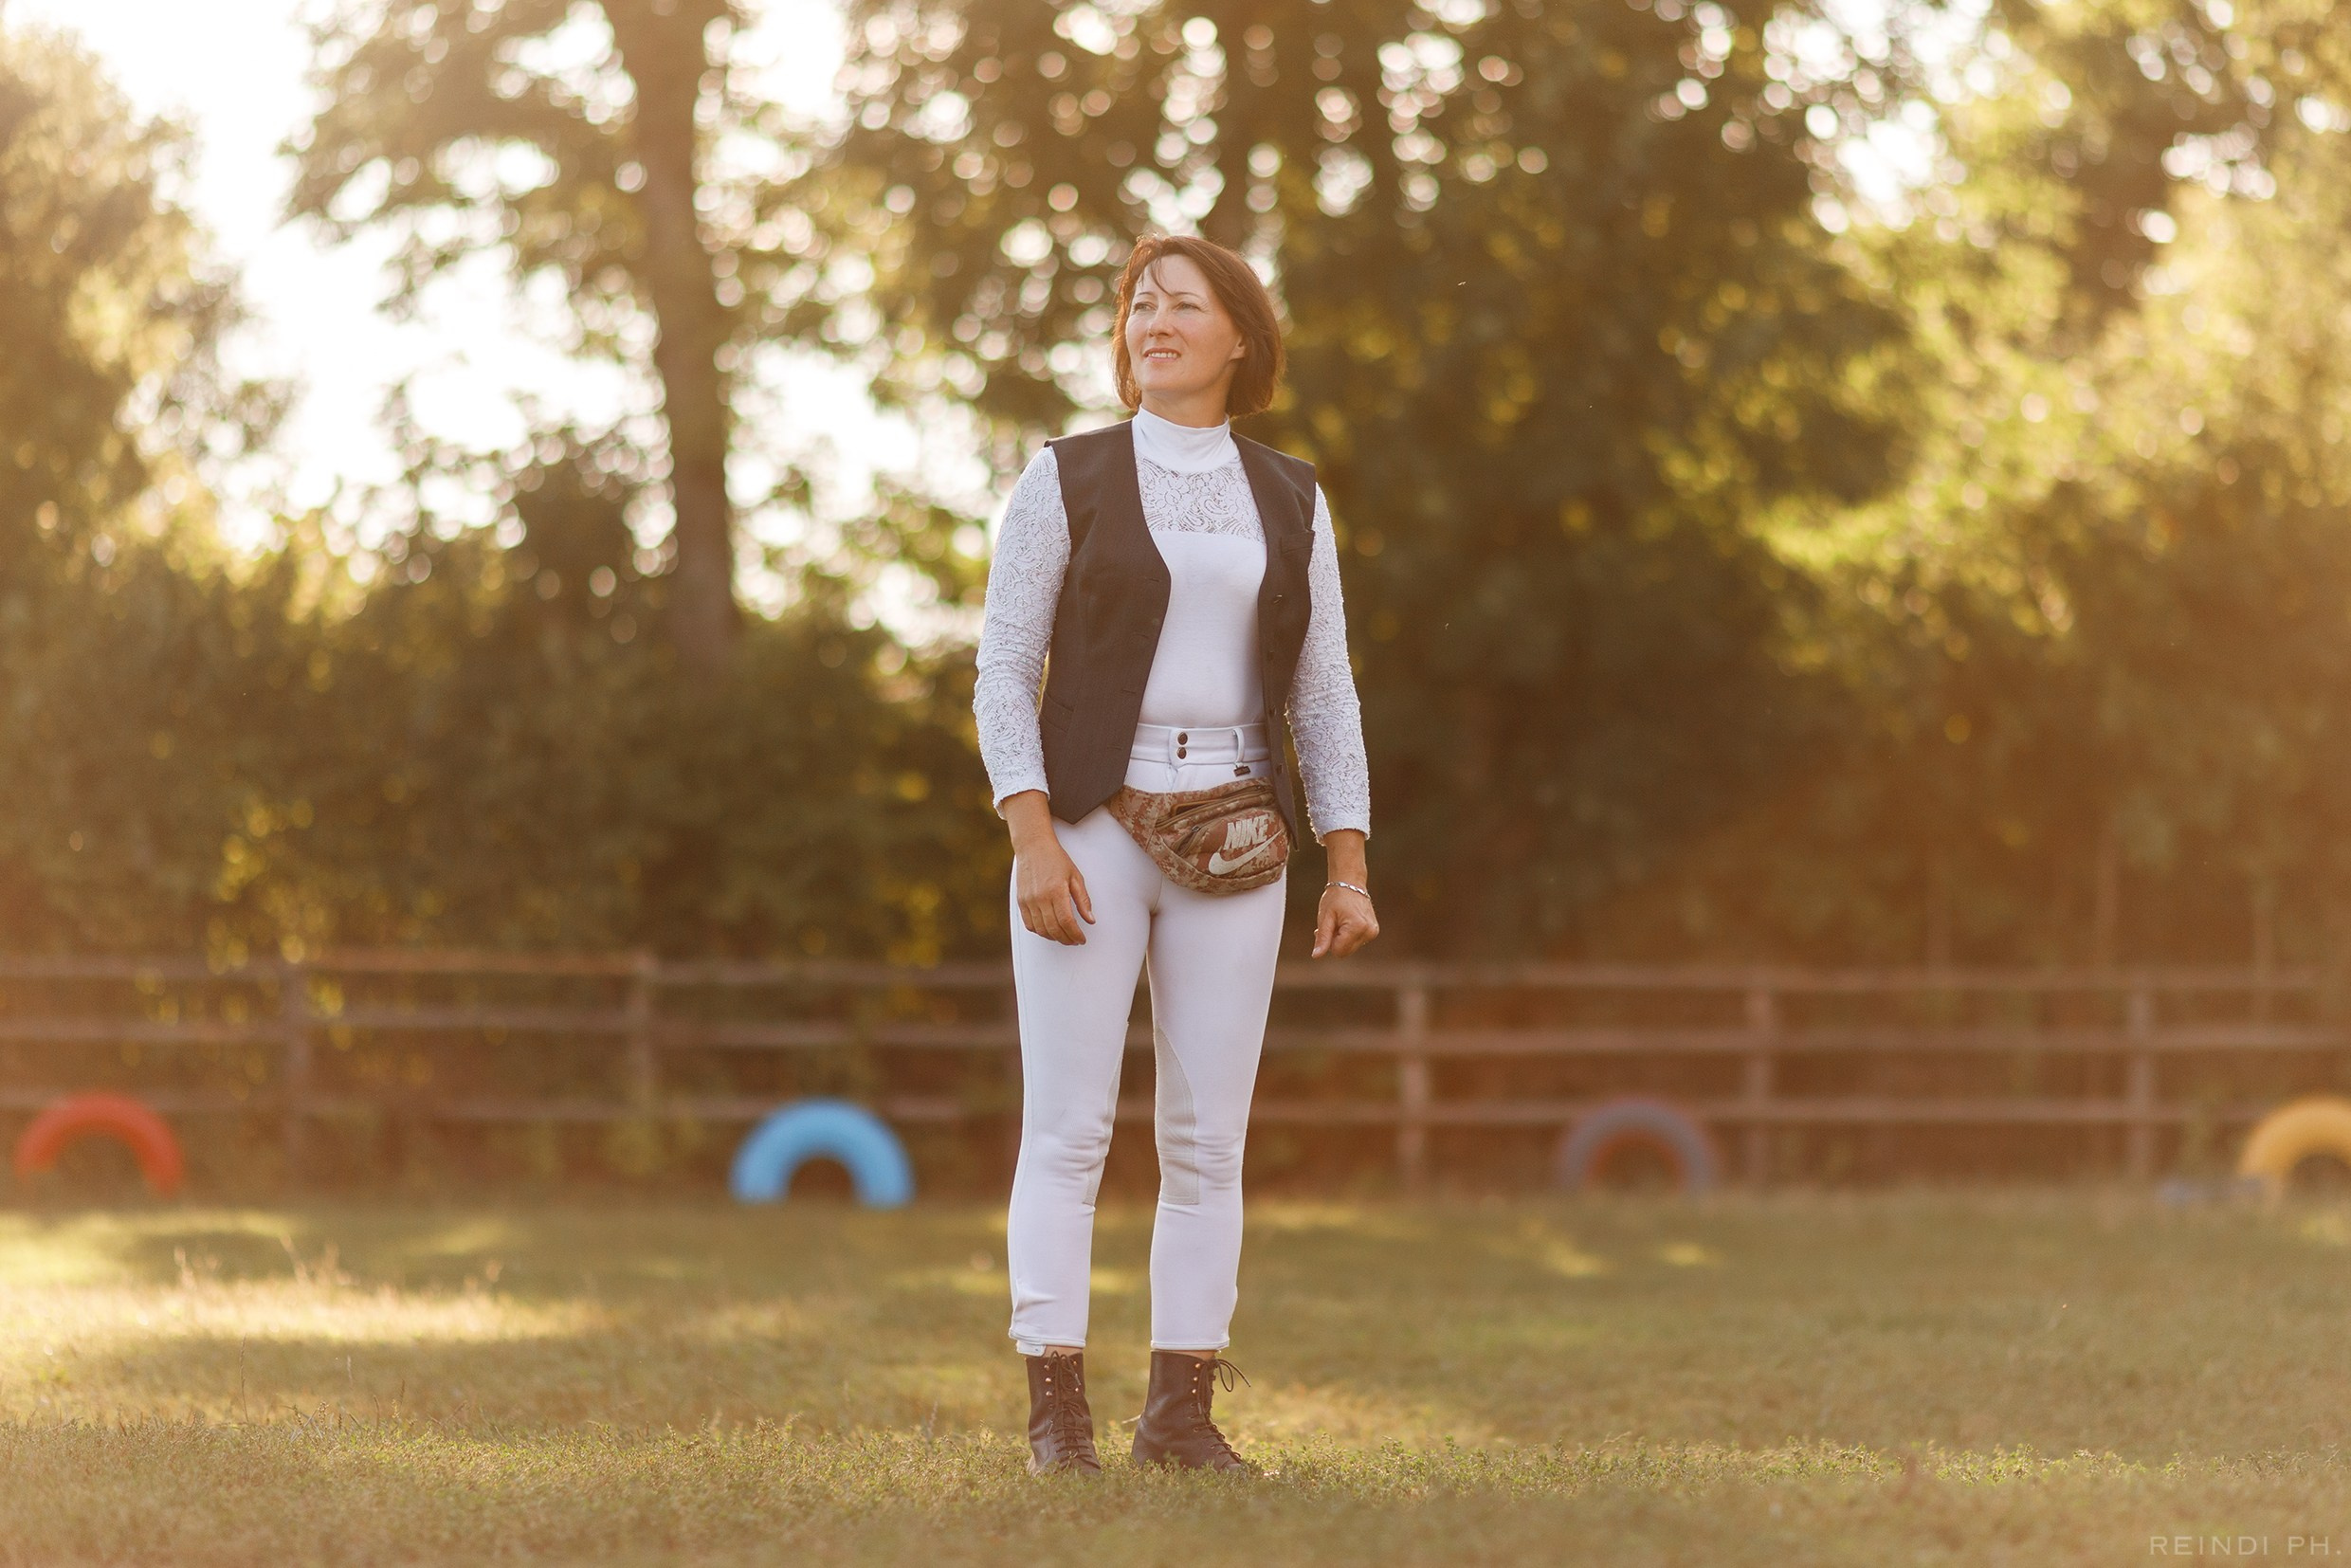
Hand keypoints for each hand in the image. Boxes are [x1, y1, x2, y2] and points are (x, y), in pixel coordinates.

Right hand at [1003, 792, 1093, 945]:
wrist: (1033, 847)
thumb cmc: (1055, 859)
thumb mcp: (1076, 877)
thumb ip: (1083, 900)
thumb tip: (1090, 919)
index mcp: (1056, 891)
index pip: (1067, 921)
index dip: (1075, 934)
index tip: (1081, 939)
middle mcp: (1041, 898)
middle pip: (1054, 929)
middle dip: (1066, 939)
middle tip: (1074, 941)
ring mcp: (1029, 900)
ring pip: (1041, 930)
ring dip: (1054, 937)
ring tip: (1063, 936)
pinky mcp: (1021, 901)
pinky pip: (1029, 924)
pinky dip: (1040, 931)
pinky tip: (1049, 930)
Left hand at [1312, 883, 1377, 958]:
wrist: (1350, 883)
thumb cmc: (1335, 898)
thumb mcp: (1325, 918)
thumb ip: (1322, 938)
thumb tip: (1316, 956)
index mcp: (1357, 928)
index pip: (1338, 951)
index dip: (1329, 942)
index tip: (1329, 927)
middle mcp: (1369, 932)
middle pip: (1345, 952)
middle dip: (1336, 941)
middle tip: (1333, 924)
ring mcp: (1373, 932)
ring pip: (1350, 948)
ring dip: (1342, 938)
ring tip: (1340, 921)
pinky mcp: (1373, 931)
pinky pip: (1356, 942)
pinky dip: (1349, 936)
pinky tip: (1347, 922)